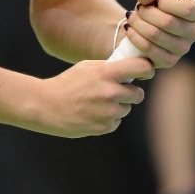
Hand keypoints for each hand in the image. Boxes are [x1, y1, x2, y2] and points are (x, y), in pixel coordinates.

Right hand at [33, 57, 152, 137]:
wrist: (47, 106)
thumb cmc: (67, 83)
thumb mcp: (87, 67)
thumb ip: (109, 66)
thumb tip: (130, 66)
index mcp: (106, 73)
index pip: (141, 67)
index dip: (147, 69)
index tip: (146, 71)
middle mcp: (111, 92)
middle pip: (138, 94)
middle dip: (130, 92)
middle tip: (117, 90)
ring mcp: (108, 112)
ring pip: (127, 108)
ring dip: (119, 106)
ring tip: (98, 102)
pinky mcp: (104, 127)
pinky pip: (117, 121)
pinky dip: (109, 118)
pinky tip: (93, 113)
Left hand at [121, 0, 194, 68]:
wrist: (145, 30)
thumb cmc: (154, 10)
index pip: (188, 9)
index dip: (168, 3)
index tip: (155, 1)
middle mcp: (193, 33)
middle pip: (168, 22)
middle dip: (147, 12)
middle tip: (138, 9)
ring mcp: (182, 49)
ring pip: (156, 34)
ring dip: (138, 23)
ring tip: (132, 18)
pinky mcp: (169, 61)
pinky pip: (148, 48)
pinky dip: (135, 37)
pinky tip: (130, 30)